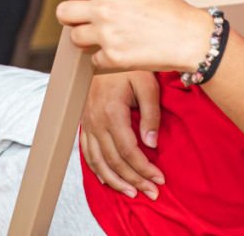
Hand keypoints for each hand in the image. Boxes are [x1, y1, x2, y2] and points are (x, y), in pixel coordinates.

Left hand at [57, 0, 211, 73]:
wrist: (191, 39)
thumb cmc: (175, 13)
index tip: (81, 4)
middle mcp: (104, 10)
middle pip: (63, 13)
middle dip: (70, 19)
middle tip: (81, 23)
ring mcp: (106, 35)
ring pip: (74, 39)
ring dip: (85, 40)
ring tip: (101, 40)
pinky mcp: (112, 58)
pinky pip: (93, 59)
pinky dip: (103, 59)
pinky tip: (118, 54)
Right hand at [81, 71, 163, 199]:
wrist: (101, 50)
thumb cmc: (128, 66)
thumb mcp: (146, 84)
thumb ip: (150, 114)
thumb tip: (151, 143)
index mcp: (112, 112)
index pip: (129, 151)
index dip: (145, 169)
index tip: (160, 179)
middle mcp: (96, 121)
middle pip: (114, 161)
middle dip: (134, 180)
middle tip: (152, 193)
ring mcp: (87, 123)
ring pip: (98, 162)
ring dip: (115, 181)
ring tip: (132, 194)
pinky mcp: (83, 122)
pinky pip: (86, 152)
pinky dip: (96, 170)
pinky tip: (107, 179)